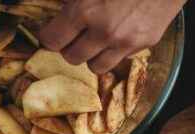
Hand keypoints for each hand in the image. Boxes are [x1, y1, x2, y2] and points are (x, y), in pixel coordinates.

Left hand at [37, 0, 185, 73]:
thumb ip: (72, 0)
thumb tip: (60, 6)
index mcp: (85, 11)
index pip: (52, 41)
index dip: (49, 37)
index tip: (52, 33)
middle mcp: (104, 32)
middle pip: (72, 58)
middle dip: (70, 47)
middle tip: (74, 36)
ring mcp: (126, 41)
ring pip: (96, 67)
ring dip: (92, 56)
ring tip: (95, 41)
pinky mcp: (145, 44)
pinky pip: (121, 59)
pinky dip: (115, 51)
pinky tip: (118, 34)